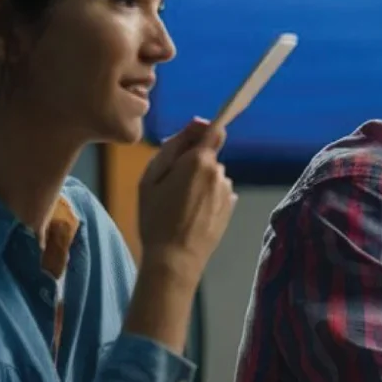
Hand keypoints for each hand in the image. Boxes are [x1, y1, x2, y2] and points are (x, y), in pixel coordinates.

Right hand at [138, 118, 235, 282]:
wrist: (175, 259)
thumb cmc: (157, 217)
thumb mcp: (152, 177)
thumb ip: (175, 146)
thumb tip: (198, 123)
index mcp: (200, 161)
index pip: (214, 130)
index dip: (202, 129)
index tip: (193, 134)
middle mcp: (220, 173)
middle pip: (207, 155)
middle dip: (191, 162)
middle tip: (168, 184)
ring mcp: (227, 191)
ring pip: (211, 175)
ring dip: (198, 181)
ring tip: (178, 204)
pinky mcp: (230, 207)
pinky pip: (216, 192)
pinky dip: (205, 197)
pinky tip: (190, 214)